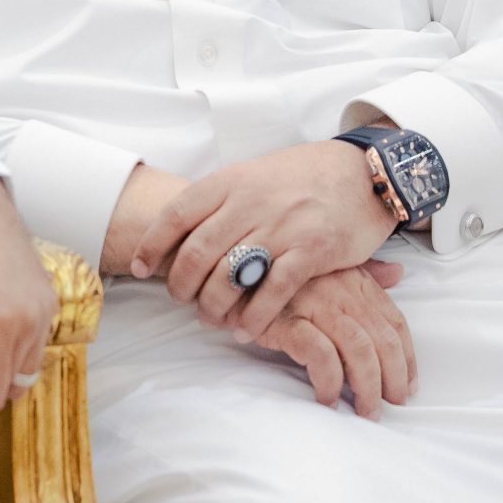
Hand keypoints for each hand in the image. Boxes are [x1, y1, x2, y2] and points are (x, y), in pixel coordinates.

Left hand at [130, 140, 394, 337]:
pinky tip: (247, 330)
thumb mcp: (253, 175)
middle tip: (180, 300)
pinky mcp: (312, 250)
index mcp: (230, 182)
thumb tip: (180, 228)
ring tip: (211, 319)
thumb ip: (221, 200)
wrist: (362, 172)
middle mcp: (250, 202)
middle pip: (198, 252)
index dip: (152, 244)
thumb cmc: (302, 178)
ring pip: (230, 275)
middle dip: (181, 284)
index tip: (140, 268)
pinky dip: (255, 316)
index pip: (177, 213)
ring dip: (214, 306)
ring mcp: (281, 226)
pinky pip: (273, 291)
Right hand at [247, 260, 416, 417]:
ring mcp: (313, 303)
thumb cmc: (278, 272)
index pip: (394, 322)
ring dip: (366, 387)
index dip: (407, 358)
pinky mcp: (286, 320)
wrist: (227, 269)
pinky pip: (320, 355)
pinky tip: (327, 397)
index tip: (407, 385)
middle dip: (392, 379)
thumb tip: (396, 273)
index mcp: (354, 278)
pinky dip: (329, 380)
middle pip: (381, 340)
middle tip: (388, 406)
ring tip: (363, 410)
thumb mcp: (326, 264)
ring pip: (358, 350)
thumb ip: (363, 272)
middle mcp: (339, 290)